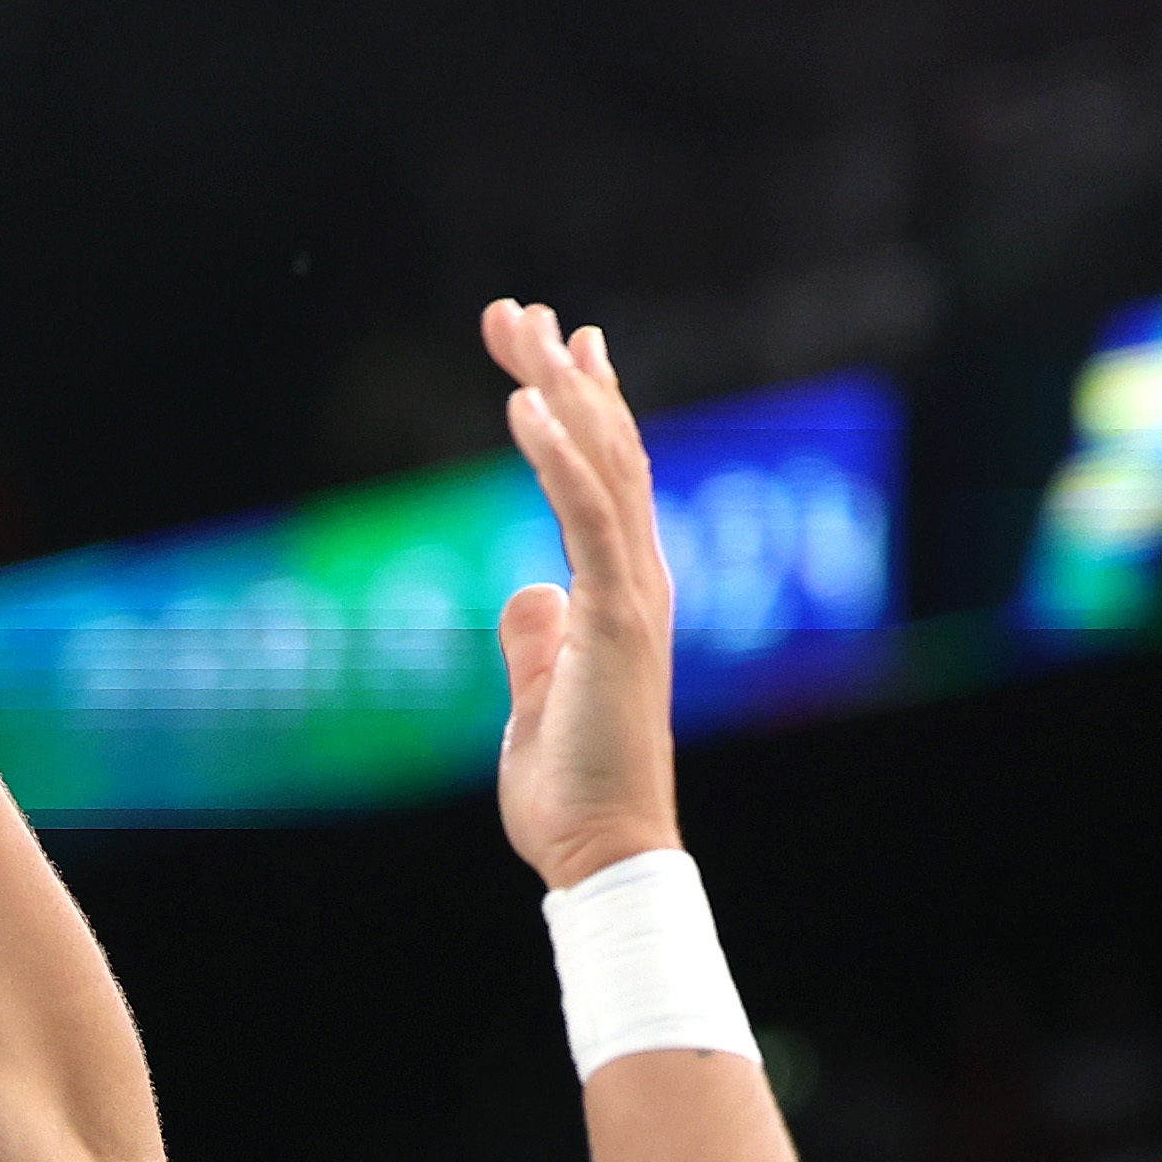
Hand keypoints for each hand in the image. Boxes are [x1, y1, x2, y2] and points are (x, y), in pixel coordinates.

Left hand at [486, 300, 684, 890]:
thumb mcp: (538, 698)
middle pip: (604, 452)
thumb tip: (528, 590)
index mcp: (620, 594)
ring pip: (602, 467)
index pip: (607, 480)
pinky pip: (590, 521)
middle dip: (561, 375)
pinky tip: (528, 406)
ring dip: (560, 392)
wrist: (602, 851)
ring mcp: (635, 596)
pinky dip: (559, 457)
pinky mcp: (618, 620)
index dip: (584, 408)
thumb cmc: (572, 791)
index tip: (559, 347)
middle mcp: (640, 580)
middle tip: (521, 310)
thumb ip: (536, 642)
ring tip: (523, 329)